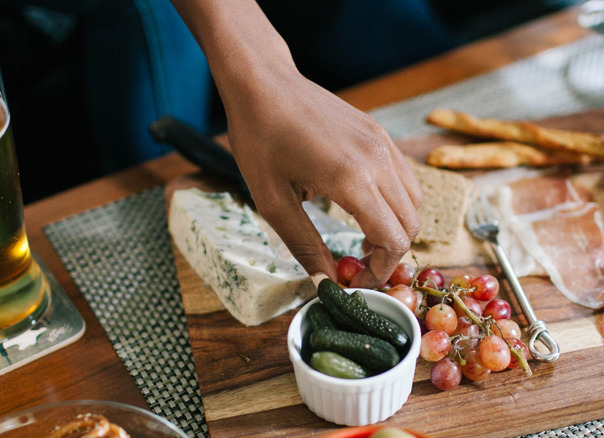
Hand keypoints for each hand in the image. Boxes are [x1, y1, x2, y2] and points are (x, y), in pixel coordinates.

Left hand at [170, 0, 422, 287]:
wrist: (262, 83)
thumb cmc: (259, 139)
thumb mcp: (272, 201)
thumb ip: (304, 245)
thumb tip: (324, 282)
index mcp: (351, 179)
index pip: (393, 239)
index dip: (380, 271)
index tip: (354, 281)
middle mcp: (377, 159)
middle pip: (411, 224)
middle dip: (390, 254)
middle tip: (357, 266)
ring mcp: (382, 142)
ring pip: (414, 201)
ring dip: (395, 228)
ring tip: (361, 240)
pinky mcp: (379, 133)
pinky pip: (403, 177)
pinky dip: (393, 202)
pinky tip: (360, 206)